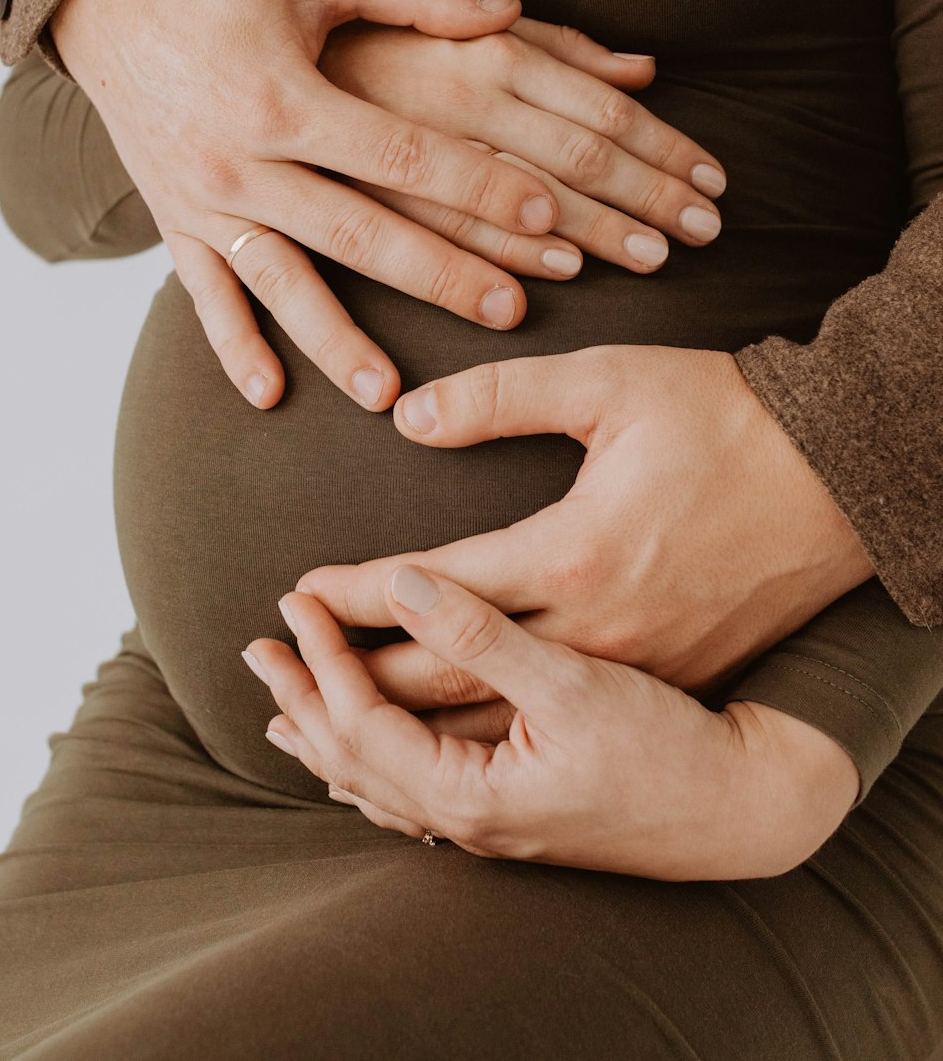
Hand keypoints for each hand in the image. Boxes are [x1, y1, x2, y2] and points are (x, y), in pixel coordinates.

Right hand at [51, 0, 724, 411]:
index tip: (549, 217)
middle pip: (358, 235)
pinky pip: (204, 295)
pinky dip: (232, 347)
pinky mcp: (174, 223)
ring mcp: (203, 201)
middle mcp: (241, 161)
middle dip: (439, 276)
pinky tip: (269, 395)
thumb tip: (510, 9)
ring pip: (281, 285)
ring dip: (336, 342)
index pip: (402, 156)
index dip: (478, 186)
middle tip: (513, 313)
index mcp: (284, 95)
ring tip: (390, 395)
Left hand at [242, 566, 859, 878]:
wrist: (746, 806)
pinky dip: (376, 768)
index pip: (364, 717)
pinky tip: (369, 762)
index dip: (322, 653)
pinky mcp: (516, 815)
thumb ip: (483, 631)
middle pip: (357, 760)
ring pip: (383, 785)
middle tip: (257, 648)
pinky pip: (417, 796)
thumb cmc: (673, 742)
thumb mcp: (579, 676)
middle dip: (305, 698)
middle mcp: (471, 818)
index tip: (290, 596)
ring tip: (286, 708)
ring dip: (330, 738)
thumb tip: (403, 583)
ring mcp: (491, 825)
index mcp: (476, 786)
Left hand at [297, 347, 876, 696]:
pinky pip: (557, 733)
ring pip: (501, 725)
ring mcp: (638, 669)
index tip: (294, 599)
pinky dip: (484, 743)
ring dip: (409, 729)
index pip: (431, 592)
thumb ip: (497, 398)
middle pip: (450, 682)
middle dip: (356, 681)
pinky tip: (445, 748)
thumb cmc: (728, 418)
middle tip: (285, 676)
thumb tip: (405, 418)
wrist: (846, 479)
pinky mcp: (668, 677)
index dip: (352, 597)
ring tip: (335, 727)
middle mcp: (600, 632)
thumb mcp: (609, 383)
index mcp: (575, 557)